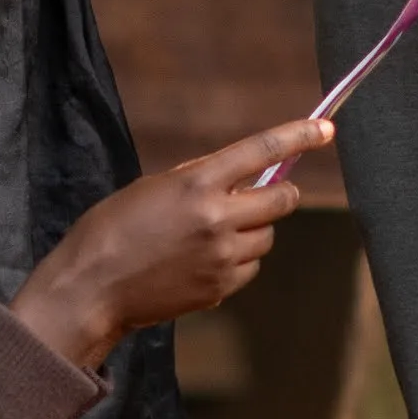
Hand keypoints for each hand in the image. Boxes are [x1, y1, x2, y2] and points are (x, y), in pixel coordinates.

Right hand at [8, 121, 331, 370]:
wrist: (91, 288)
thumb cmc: (111, 230)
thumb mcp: (153, 187)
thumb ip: (200, 178)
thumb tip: (241, 175)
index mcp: (196, 183)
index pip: (261, 151)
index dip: (298, 137)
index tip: (325, 130)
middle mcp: (216, 218)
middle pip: (281, 201)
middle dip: (278, 195)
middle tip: (262, 196)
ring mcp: (221, 257)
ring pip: (267, 237)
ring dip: (252, 230)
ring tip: (211, 234)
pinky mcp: (220, 288)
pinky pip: (249, 267)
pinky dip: (237, 261)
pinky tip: (201, 261)